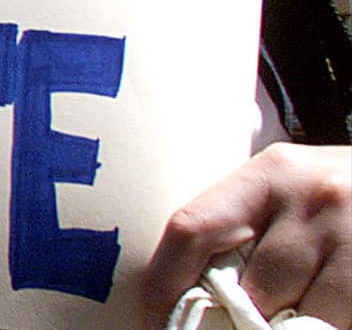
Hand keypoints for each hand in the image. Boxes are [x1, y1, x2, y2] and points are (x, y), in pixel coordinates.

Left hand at [142, 143, 351, 327]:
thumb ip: (247, 227)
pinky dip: (329, 327)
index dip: (164, 284)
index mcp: (270, 174)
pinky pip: (339, 323)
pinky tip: (330, 314)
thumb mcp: (293, 192)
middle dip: (241, 321)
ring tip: (297, 315)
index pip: (191, 228)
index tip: (155, 320)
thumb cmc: (344, 197)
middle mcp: (312, 198)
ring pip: (301, 318)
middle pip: (250, 288)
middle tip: (237, 325)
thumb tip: (193, 293)